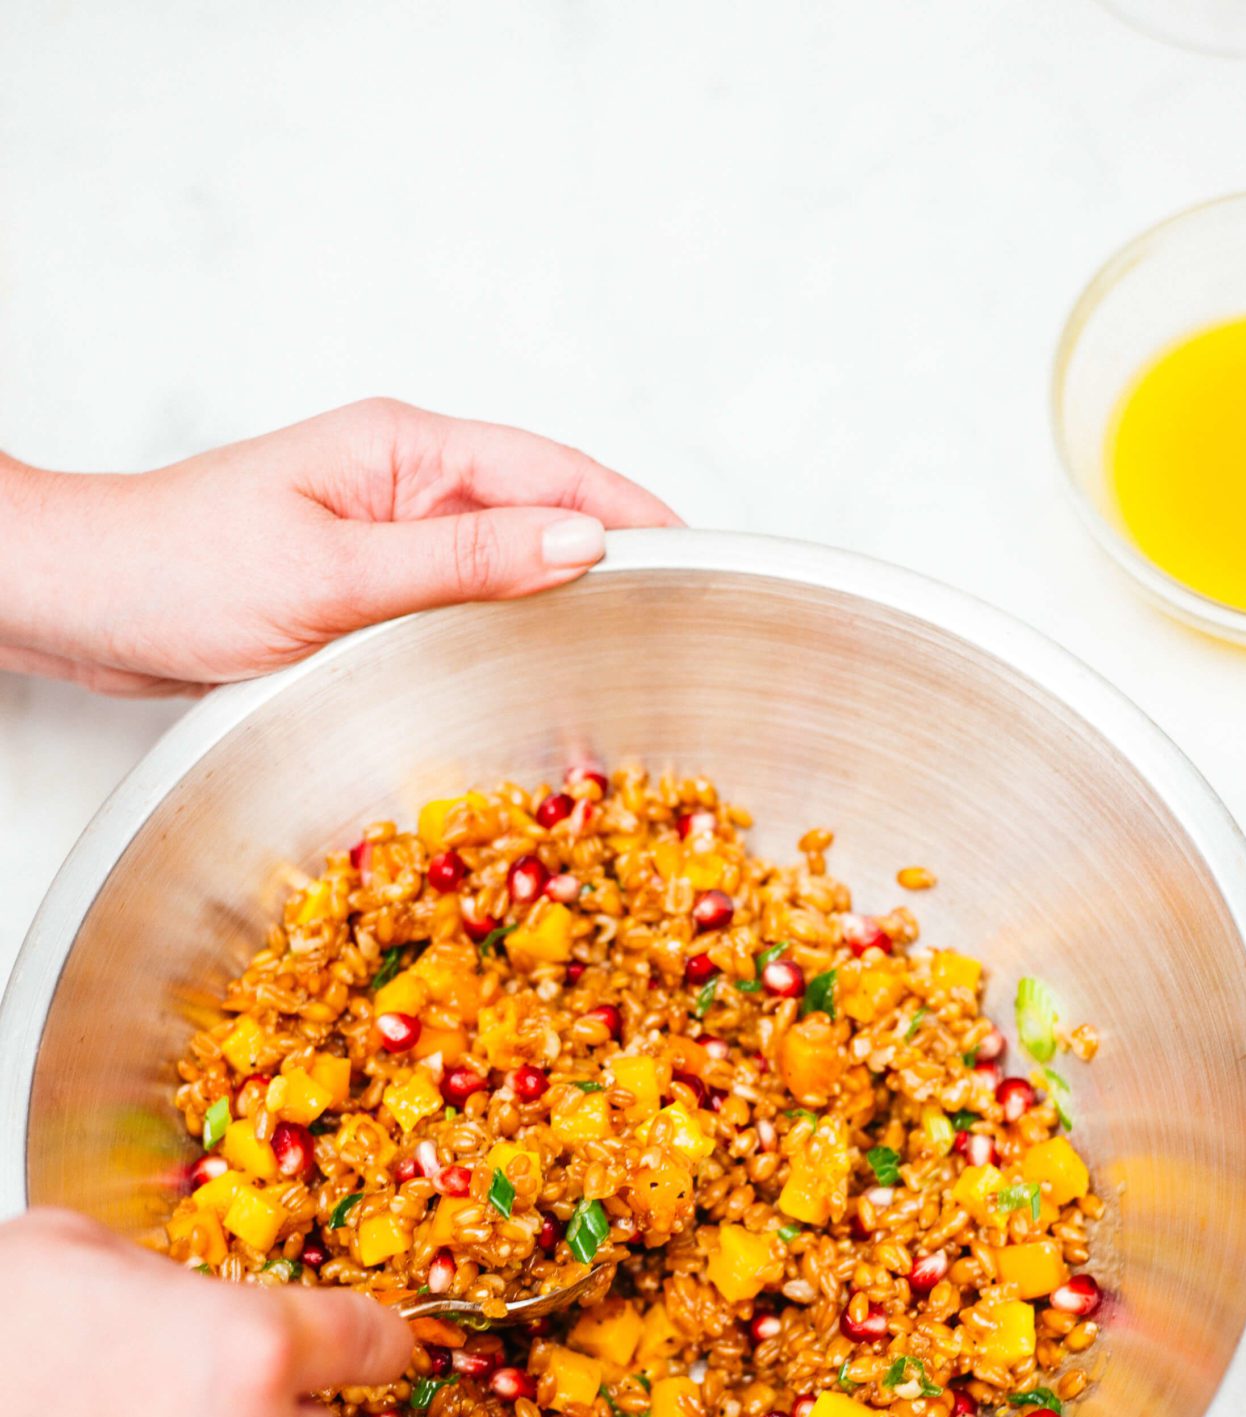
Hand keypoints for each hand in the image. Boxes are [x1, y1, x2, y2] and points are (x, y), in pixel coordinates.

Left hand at [0, 399, 679, 695]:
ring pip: (502, 566)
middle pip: (539, 515)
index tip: (705, 561)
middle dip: (612, 563)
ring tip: (622, 659)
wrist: (78, 603)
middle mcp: (403, 486)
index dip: (638, 514)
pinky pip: (456, 606)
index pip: (555, 471)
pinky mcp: (362, 591)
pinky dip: (500, 633)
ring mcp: (385, 538)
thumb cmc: (177, 570)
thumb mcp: (334, 574)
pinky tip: (525, 675)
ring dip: (557, 604)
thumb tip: (582, 542)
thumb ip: (462, 562)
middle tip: (679, 628)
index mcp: (404, 450)